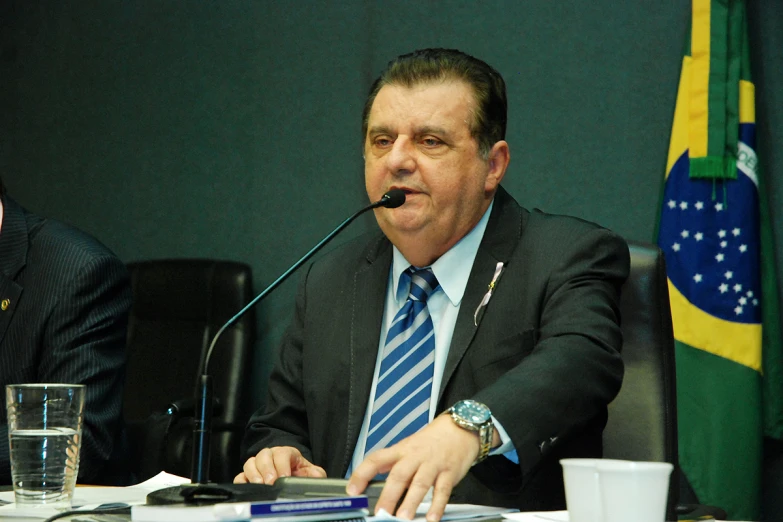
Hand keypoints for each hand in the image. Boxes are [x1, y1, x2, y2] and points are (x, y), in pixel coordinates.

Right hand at [233, 446, 325, 483]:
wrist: (288, 473)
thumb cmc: (297, 471)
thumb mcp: (310, 471)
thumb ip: (315, 473)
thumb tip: (316, 476)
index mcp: (285, 453)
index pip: (282, 453)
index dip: (282, 465)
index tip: (284, 477)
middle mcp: (269, 456)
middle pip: (263, 456)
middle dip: (267, 470)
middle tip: (271, 483)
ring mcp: (257, 465)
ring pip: (250, 463)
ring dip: (254, 475)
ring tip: (260, 486)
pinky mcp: (247, 476)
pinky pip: (240, 476)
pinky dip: (242, 482)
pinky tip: (248, 489)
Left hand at [347, 415, 478, 521]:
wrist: (460, 428)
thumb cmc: (432, 441)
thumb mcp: (408, 447)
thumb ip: (392, 463)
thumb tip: (371, 479)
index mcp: (401, 450)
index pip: (377, 459)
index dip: (362, 474)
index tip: (352, 489)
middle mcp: (415, 457)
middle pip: (399, 475)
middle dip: (388, 495)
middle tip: (380, 512)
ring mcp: (433, 464)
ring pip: (420, 483)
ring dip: (411, 502)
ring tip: (403, 518)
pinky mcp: (450, 472)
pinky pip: (443, 490)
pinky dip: (437, 505)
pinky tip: (432, 517)